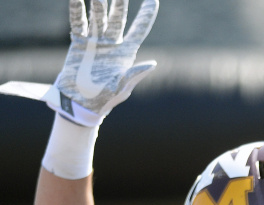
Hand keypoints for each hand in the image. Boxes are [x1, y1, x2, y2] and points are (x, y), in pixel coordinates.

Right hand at [0, 0, 158, 126]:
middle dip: (120, 3)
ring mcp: (95, 41)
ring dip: (98, 3)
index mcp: (126, 54)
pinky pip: (78, 22)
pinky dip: (77, 10)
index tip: (153, 0)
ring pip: (98, 16)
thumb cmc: (105, 99)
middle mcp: (112, 44)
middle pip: (117, 18)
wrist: (81, 103)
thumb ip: (135, 74)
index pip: (138, 31)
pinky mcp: (79, 42)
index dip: (146, 16)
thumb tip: (152, 64)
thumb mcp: (122, 87)